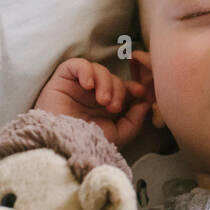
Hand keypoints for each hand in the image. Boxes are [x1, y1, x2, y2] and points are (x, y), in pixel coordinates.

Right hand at [33, 58, 150, 148]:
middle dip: (119, 90)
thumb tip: (146, 102)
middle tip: (114, 107)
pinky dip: (86, 71)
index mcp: (105, 106)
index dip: (133, 87)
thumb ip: (135, 118)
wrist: (63, 145)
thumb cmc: (89, 143)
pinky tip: (87, 86)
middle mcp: (92, 95)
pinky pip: (77, 64)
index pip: (123, 87)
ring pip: (99, 70)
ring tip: (102, 101)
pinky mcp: (63, 79)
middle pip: (113, 78)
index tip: (140, 92)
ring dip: (105, 83)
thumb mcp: (119, 134)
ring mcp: (77, 86)